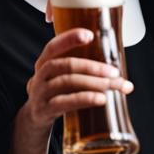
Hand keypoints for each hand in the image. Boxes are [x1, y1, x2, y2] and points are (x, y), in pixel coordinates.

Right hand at [10, 28, 133, 153]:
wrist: (36, 119)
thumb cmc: (56, 93)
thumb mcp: (61, 78)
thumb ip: (81, 70)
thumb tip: (118, 72)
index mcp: (44, 63)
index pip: (53, 46)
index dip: (69, 38)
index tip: (90, 35)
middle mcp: (40, 76)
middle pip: (65, 65)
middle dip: (92, 67)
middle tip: (114, 72)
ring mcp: (40, 93)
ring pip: (67, 83)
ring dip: (92, 83)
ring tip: (111, 86)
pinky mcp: (44, 111)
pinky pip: (64, 103)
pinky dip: (84, 99)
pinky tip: (100, 99)